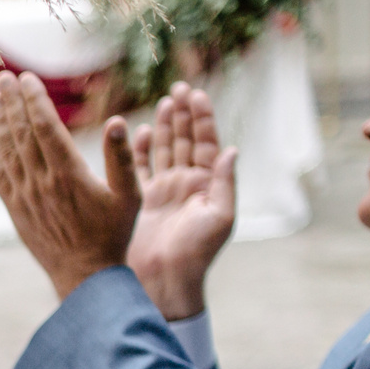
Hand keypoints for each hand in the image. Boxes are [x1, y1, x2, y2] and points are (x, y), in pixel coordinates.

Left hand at [0, 70, 139, 299]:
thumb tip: (117, 121)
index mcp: (69, 173)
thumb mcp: (130, 196)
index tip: (26, 78)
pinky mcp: (17, 210)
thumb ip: (123, 157)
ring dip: (0, 121)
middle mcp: (42, 182)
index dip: (34, 99)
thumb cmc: (113, 234)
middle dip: (12, 102)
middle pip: (22, 133)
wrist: (85, 276)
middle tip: (3, 76)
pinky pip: (0, 175)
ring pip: (8, 150)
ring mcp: (26, 196)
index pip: (46, 126)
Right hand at [126, 84, 237, 319]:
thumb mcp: (220, 217)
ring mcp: (163, 191)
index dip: (202, 118)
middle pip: (184, 140)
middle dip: (183, 114)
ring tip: (165, 103)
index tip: (196, 94)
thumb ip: (225, 182)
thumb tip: (231, 149)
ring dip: (164, 126)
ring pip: (163, 149)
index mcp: (206, 185)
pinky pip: (140, 168)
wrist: (165, 280)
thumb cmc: (196, 254)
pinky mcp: (141, 200)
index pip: (205, 142)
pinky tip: (139, 132)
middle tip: (180, 89)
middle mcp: (185, 184)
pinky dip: (140, 150)